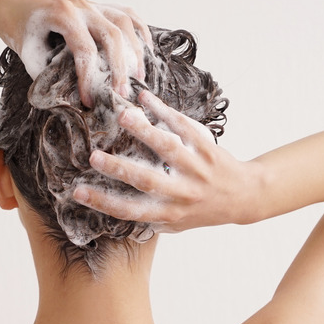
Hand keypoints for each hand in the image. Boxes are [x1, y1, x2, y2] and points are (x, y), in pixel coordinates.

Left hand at [0, 0, 151, 106]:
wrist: (10, 2)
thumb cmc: (18, 29)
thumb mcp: (29, 55)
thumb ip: (50, 75)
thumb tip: (72, 101)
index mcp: (62, 15)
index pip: (85, 50)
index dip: (89, 79)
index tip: (89, 102)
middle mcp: (81, 5)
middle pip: (113, 35)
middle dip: (120, 68)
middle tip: (122, 95)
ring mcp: (92, 2)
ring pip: (125, 22)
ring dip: (135, 51)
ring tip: (137, 77)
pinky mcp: (98, 5)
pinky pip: (126, 14)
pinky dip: (138, 32)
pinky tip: (144, 51)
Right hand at [72, 90, 263, 231]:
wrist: (245, 197)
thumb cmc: (203, 210)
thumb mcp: (176, 223)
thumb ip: (148, 217)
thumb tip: (110, 207)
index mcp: (171, 213)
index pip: (131, 211)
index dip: (103, 202)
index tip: (78, 191)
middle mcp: (184, 194)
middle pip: (147, 180)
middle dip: (119, 169)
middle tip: (93, 157)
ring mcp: (198, 170)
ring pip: (169, 148)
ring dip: (144, 131)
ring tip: (122, 116)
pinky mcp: (209, 150)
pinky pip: (186, 128)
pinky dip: (166, 112)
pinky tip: (146, 100)